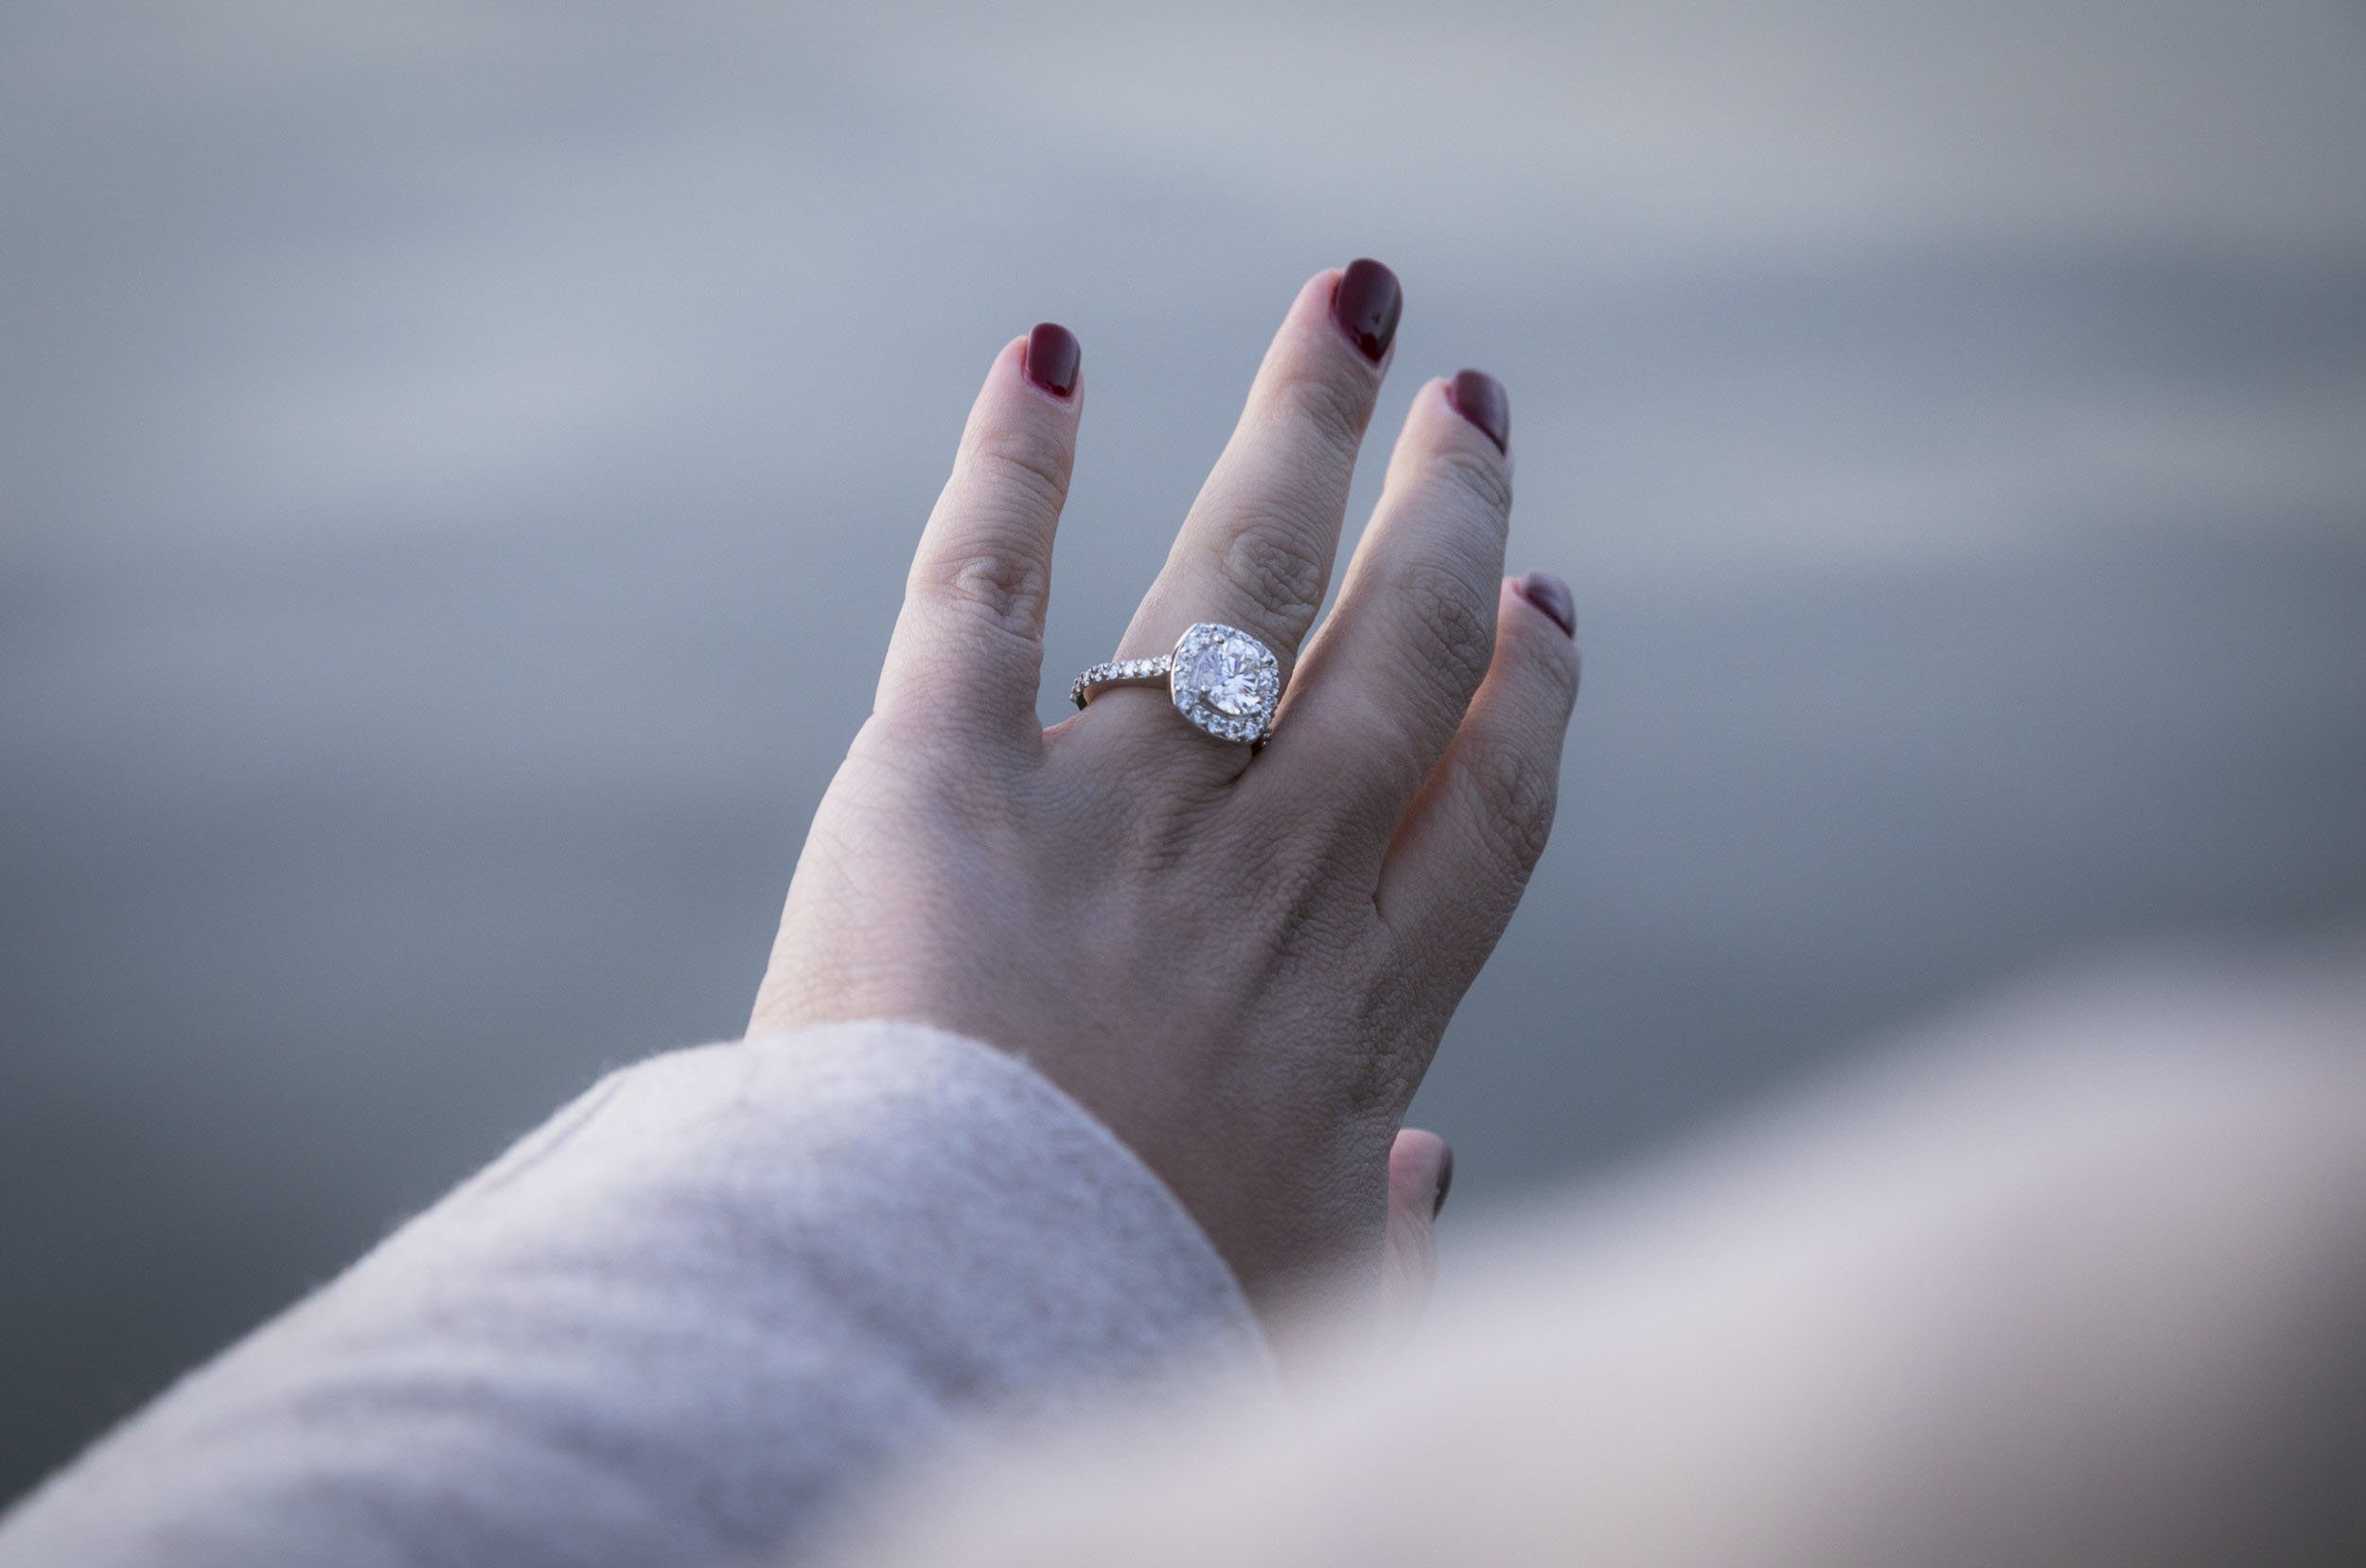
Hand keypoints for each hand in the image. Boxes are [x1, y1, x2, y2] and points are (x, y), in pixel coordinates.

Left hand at [750, 262, 1578, 1313]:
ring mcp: (1109, 818)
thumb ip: (1381, 1243)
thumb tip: (1437, 1165)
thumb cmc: (1099, 1351)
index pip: (1478, 807)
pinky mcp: (935, 783)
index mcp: (1350, 1014)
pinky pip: (983, 583)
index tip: (1550, 599)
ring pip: (1240, 580)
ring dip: (1305, 430)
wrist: (913, 1332)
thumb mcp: (1290, 1328)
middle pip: (1396, 653)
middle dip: (1444, 513)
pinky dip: (1017, 461)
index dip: (1527, 689)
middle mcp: (1259, 885)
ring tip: (1352, 311)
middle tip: (1476, 402)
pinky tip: (1049, 356)